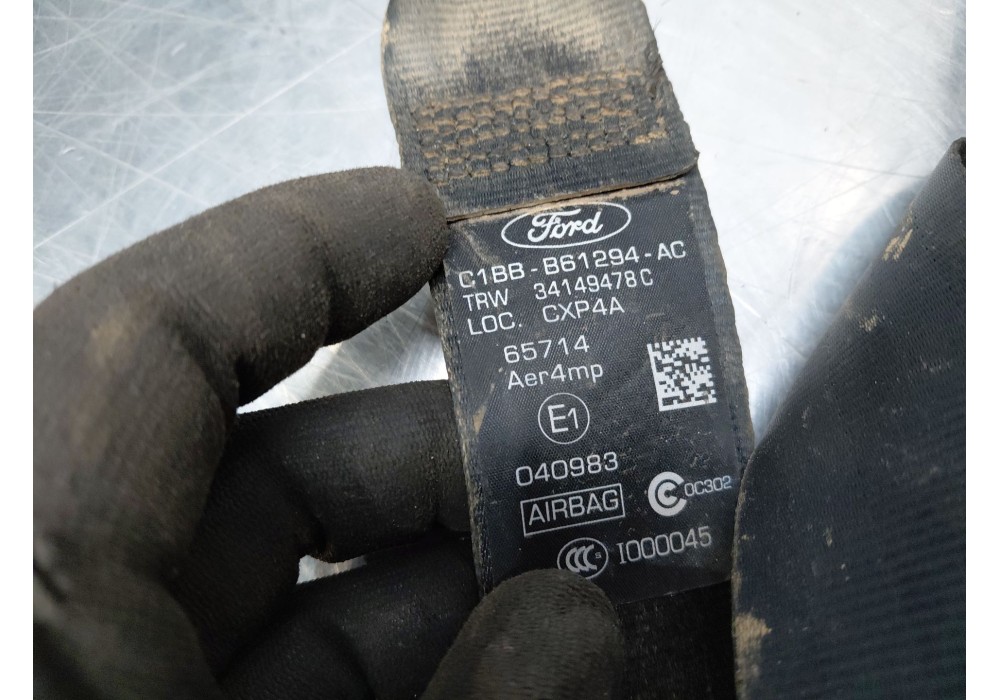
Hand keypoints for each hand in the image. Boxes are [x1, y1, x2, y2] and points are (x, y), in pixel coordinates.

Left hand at [34, 168, 622, 698]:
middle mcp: (51, 617)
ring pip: (264, 578)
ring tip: (556, 583)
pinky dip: (376, 658)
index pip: (148, 341)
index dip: (298, 253)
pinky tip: (488, 663)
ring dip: (425, 571)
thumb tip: (574, 623)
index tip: (426, 222)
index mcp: (36, 592)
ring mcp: (92, 677)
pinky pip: (251, 667)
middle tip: (561, 464)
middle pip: (250, 468)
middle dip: (426, 454)